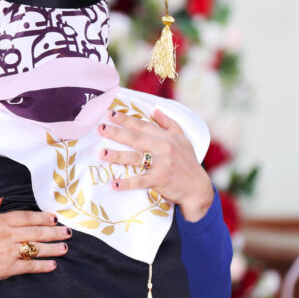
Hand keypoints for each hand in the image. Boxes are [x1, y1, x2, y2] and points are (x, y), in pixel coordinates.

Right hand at [0, 198, 70, 288]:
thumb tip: (1, 198)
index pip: (26, 217)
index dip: (42, 217)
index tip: (54, 218)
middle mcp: (7, 236)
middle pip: (36, 231)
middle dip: (54, 231)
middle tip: (68, 232)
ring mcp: (8, 252)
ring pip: (36, 248)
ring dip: (53, 248)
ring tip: (65, 247)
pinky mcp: (7, 268)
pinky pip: (29, 266)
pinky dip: (42, 266)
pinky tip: (52, 265)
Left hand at [97, 108, 213, 221]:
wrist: (198, 187)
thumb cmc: (188, 163)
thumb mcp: (182, 139)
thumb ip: (169, 124)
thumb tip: (155, 110)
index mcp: (166, 137)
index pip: (143, 125)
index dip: (126, 119)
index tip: (111, 113)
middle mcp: (163, 148)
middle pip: (136, 139)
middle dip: (117, 133)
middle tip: (100, 128)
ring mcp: (162, 164)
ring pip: (136, 158)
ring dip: (118, 155)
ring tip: (102, 153)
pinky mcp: (161, 180)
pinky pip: (141, 181)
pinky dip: (128, 183)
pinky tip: (115, 184)